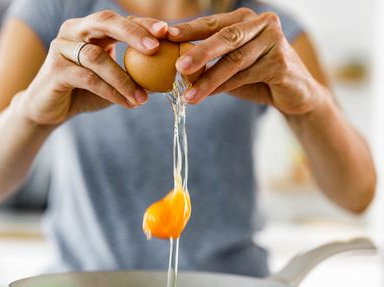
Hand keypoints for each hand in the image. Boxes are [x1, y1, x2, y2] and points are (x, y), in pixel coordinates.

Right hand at [19, 11, 168, 125]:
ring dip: (124, 79)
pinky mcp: (55, 70)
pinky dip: (111, 91)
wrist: (51, 109)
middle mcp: (74, 31)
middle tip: (155, 48)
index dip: (143, 24)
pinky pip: (88, 78)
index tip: (166, 32)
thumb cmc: (85, 91)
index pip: (120, 20)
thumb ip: (135, 75)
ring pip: (97, 57)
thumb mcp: (114, 81)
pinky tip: (127, 103)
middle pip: (105, 22)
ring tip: (143, 99)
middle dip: (133, 33)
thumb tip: (167, 78)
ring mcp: (62, 48)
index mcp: (90, 29)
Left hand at [167, 8, 322, 114]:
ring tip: (188, 95)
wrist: (294, 93)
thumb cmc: (258, 75)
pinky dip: (225, 87)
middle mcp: (262, 24)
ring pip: (235, 60)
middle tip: (178, 67)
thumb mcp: (231, 66)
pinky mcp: (281, 63)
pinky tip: (208, 95)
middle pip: (225, 37)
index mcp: (245, 19)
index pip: (212, 23)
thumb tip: (176, 68)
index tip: (164, 35)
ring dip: (209, 79)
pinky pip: (246, 76)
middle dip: (199, 52)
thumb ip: (210, 62)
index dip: (188, 29)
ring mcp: (274, 42)